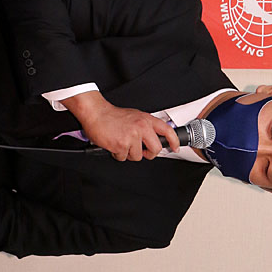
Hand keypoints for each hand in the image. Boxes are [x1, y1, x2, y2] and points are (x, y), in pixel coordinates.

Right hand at [61, 91, 179, 160]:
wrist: (97, 113)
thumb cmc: (114, 116)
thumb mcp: (135, 116)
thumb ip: (146, 126)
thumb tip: (154, 138)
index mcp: (146, 119)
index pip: (167, 130)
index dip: (174, 141)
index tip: (175, 148)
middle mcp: (141, 127)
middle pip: (156, 149)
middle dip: (149, 153)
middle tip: (141, 150)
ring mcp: (132, 136)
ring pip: (138, 156)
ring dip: (129, 153)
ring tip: (122, 142)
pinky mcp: (121, 145)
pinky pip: (123, 158)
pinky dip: (118, 154)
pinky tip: (114, 144)